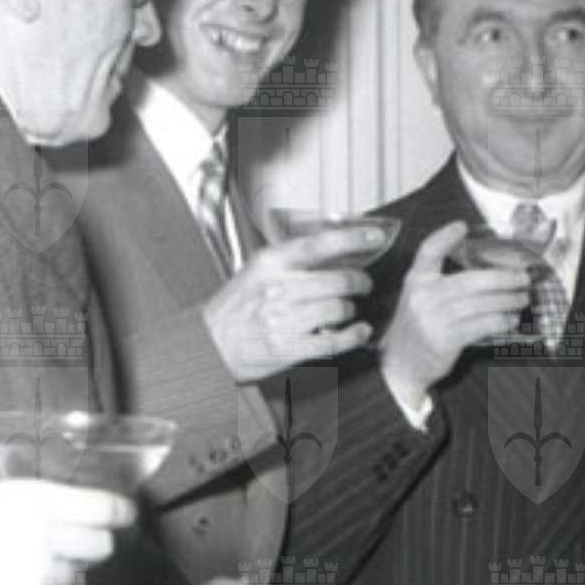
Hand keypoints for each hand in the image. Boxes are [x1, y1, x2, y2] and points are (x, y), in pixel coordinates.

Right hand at [0, 482, 133, 584]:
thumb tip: (71, 517)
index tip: (126, 515)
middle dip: (94, 545)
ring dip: (60, 572)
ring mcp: (40, 574)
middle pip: (102, 544)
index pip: (102, 506)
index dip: (120, 513)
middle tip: (79, 545)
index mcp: (33, 499)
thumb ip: (33, 509)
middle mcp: (45, 534)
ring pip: (75, 574)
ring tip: (20, 567)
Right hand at [202, 227, 387, 382]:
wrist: (210, 343)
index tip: (375, 237)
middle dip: (360, 282)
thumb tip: (337, 248)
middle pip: (341, 280)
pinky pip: (337, 340)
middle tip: (362, 283)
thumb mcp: (256, 272)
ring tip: (344, 309)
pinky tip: (359, 331)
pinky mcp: (292, 348)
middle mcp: (279, 289)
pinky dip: (355, 335)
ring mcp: (285, 320)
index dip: (352, 238)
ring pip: (341, 308)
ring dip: (350, 309)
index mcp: (270, 264)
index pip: (319, 244)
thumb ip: (292, 260)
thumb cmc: (236, 307)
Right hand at [380, 221, 532, 408]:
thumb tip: (489, 275)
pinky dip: (500, 321)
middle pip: (469, 280)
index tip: (462, 226)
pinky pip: (480, 325)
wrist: (401, 366)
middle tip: (523, 278)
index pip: (427, 252)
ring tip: (523, 299)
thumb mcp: (420, 299)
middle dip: (502, 278)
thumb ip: (443, 284)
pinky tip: (511, 320)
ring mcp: (432, 318)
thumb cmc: (419, 328)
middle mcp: (423, 296)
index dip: (444, 237)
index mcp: (415, 280)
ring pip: (480, 304)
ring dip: (507, 300)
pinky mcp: (444, 339)